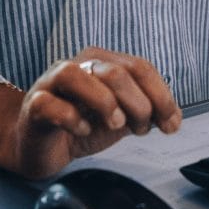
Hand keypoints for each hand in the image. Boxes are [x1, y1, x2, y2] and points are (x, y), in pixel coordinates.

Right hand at [8, 47, 182, 179]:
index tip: (170, 123)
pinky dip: (71, 118)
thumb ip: (146, 113)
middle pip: (114, 71)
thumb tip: (173, 117)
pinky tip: (83, 130)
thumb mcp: (121, 118)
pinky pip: (50, 104)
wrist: (41, 145)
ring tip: (114, 125)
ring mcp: (51, 84)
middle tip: (140, 129)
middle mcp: (77, 66)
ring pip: (74, 74)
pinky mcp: (34, 105)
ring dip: (103, 102)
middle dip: (137, 103)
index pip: (139, 67)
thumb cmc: (79, 125)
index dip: (161, 95)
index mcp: (101, 63)